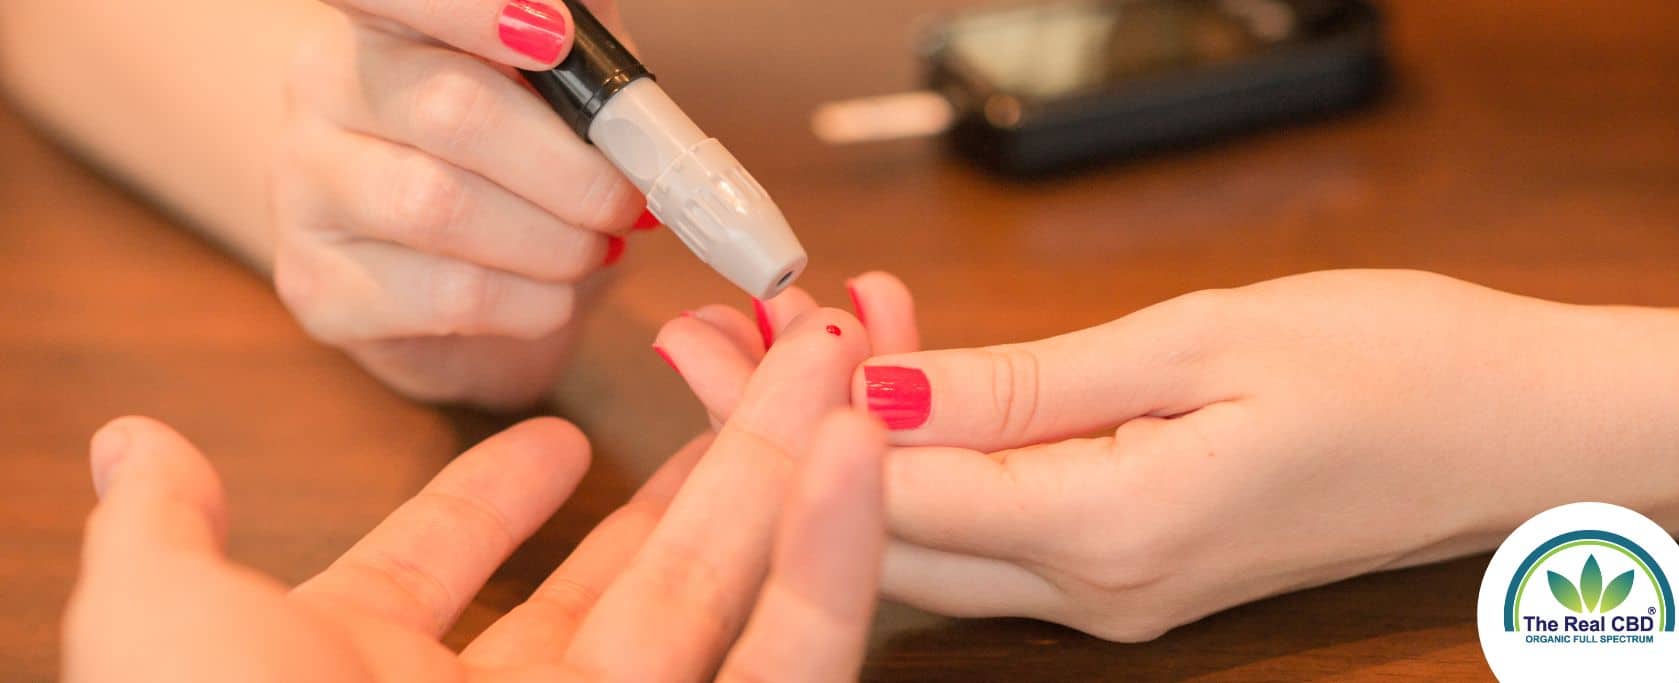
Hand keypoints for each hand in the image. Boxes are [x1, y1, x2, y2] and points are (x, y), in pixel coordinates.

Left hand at [66, 313, 886, 680]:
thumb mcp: (169, 630)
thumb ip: (166, 536)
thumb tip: (135, 442)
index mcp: (371, 678)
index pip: (447, 567)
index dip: (494, 497)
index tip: (556, 438)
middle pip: (624, 571)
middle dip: (691, 461)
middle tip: (751, 365)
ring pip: (724, 594)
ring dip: (785, 477)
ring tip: (835, 367)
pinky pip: (793, 662)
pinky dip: (833, 557)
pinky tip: (856, 450)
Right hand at [271, 0, 650, 407]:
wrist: (459, 285)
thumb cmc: (519, 162)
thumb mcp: (560, 84)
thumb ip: (587, 48)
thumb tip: (622, 55)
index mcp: (382, 19)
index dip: (470, 9)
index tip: (557, 38)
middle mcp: (323, 89)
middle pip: (452, 110)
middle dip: (570, 168)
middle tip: (625, 200)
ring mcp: (305, 191)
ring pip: (440, 208)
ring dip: (555, 241)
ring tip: (597, 247)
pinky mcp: (320, 289)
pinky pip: (447, 296)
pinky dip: (532, 302)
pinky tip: (555, 295)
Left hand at [667, 269, 1678, 640]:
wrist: (1517, 435)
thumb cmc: (1390, 367)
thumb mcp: (1198, 344)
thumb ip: (1024, 386)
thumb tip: (877, 395)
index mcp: (1108, 534)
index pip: (892, 492)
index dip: (790, 417)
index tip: (722, 338)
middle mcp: (1094, 593)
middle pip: (884, 527)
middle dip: (783, 435)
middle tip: (708, 339)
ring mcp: (1109, 597)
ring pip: (927, 532)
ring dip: (847, 443)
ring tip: (774, 345)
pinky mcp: (1124, 576)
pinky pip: (986, 528)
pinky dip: (925, 463)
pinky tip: (895, 386)